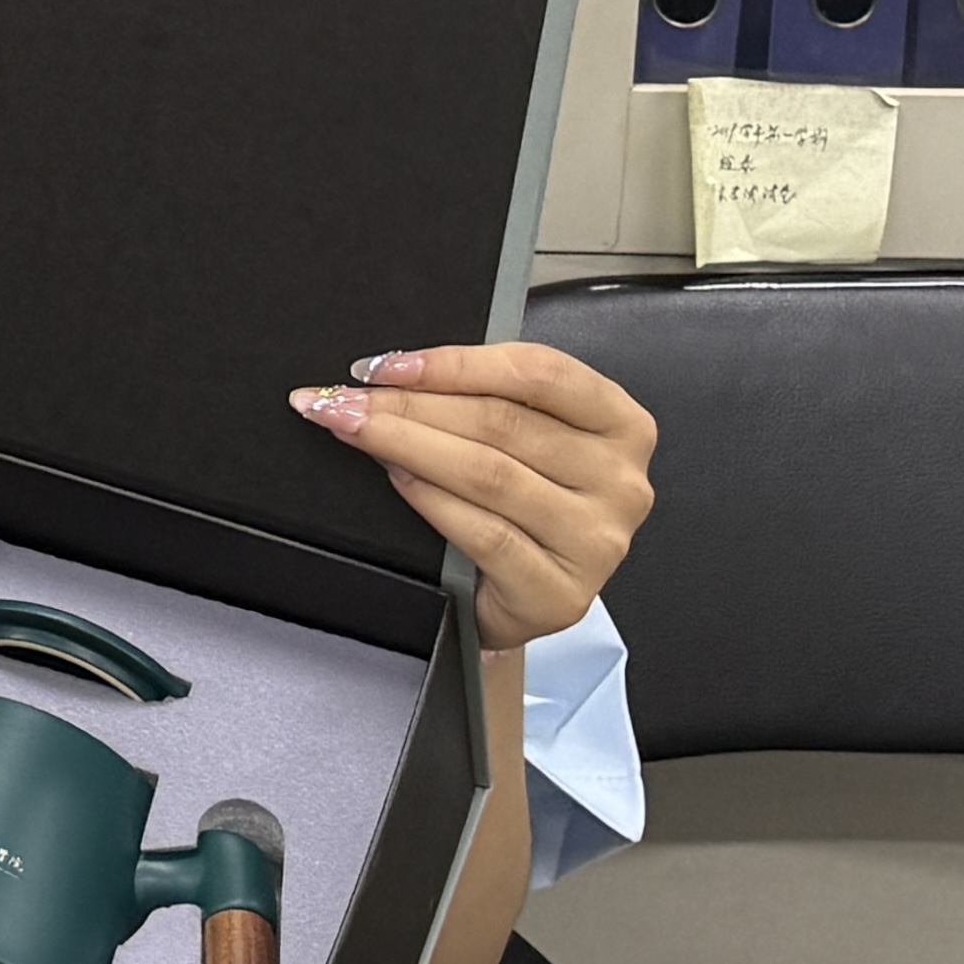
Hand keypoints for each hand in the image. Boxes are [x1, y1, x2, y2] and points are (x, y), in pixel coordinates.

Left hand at [286, 343, 655, 647]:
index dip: (455, 363)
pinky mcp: (560, 592)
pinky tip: (393, 477)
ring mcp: (596, 541)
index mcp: (620, 424)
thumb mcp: (521, 441)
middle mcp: (621, 481)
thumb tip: (393, 369)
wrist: (517, 599)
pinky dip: (429, 498)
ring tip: (350, 428)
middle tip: (342, 399)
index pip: (539, 372)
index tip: (384, 365)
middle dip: (409, 405)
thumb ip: (483, 398)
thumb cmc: (519, 506)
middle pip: (502, 423)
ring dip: (405, 444)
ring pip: (488, 474)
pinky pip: (483, 533)